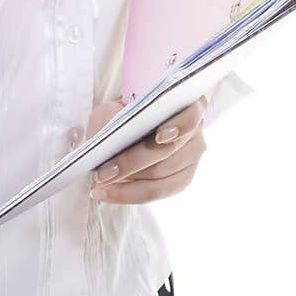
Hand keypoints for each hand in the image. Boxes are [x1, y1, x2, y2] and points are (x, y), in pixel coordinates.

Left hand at [84, 94, 209, 203]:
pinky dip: (130, 194)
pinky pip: (157, 192)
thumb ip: (114, 114)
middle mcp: (195, 129)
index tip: (159, 138)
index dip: (178, 127)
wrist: (129, 125)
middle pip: (167, 151)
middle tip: (102, 172)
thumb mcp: (115, 105)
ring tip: (99, 184)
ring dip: (127, 182)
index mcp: (185, 101)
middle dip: (131, 163)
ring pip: (160, 176)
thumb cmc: (124, 112)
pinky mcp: (183, 177)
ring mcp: (192, 155)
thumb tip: (109, 134)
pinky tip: (108, 193)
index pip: (191, 114)